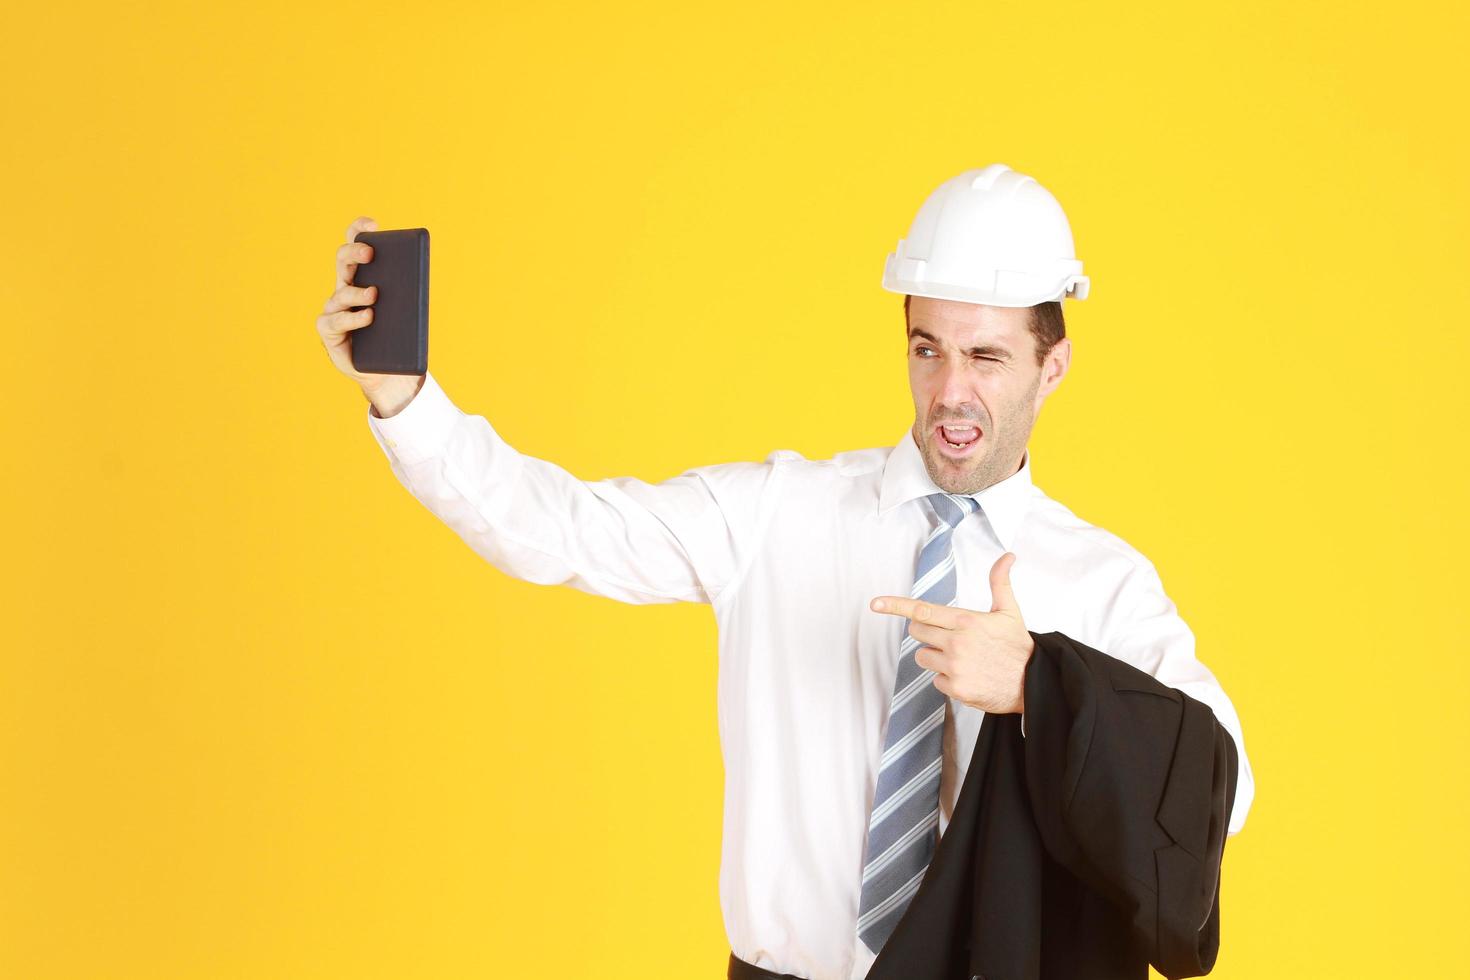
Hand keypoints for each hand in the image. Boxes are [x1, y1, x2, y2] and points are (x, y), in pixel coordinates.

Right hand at [316, 216, 424, 408]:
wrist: (385, 371)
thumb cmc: (394, 336)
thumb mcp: (405, 312)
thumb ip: (407, 294)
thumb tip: (416, 279)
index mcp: (361, 277)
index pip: (355, 245)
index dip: (359, 230)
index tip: (372, 223)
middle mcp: (344, 288)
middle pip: (343, 261)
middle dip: (355, 252)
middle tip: (371, 253)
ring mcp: (333, 309)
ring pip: (342, 293)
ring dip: (358, 293)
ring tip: (374, 295)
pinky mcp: (328, 330)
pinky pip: (338, 321)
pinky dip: (354, 319)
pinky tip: (369, 316)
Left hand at [869, 552, 1034, 713]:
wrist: (1032, 683)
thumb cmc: (1018, 646)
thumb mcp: (1009, 611)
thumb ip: (1000, 582)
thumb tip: (1007, 556)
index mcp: (965, 621)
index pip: (922, 611)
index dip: (895, 605)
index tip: (876, 603)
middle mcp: (956, 643)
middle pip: (917, 632)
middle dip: (927, 632)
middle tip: (948, 636)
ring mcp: (954, 667)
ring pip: (923, 657)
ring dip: (935, 656)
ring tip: (962, 658)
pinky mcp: (955, 689)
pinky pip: (935, 680)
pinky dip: (947, 679)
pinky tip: (967, 676)